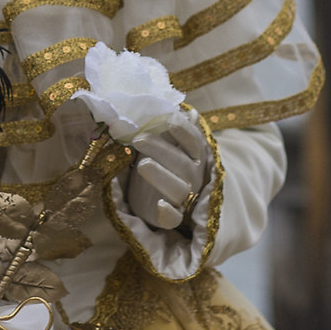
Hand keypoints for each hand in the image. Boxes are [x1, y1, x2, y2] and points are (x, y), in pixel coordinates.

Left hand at [123, 115, 209, 229]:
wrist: (163, 198)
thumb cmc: (165, 163)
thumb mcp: (169, 145)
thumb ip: (170, 130)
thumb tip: (186, 111)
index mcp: (193, 155)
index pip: (193, 140)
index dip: (180, 129)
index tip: (164, 118)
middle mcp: (192, 175)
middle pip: (181, 162)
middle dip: (160, 149)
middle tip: (137, 138)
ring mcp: (184, 196)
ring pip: (177, 188)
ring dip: (161, 176)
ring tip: (142, 164)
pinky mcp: (173, 216)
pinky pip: (174, 218)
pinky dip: (168, 213)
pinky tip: (159, 205)